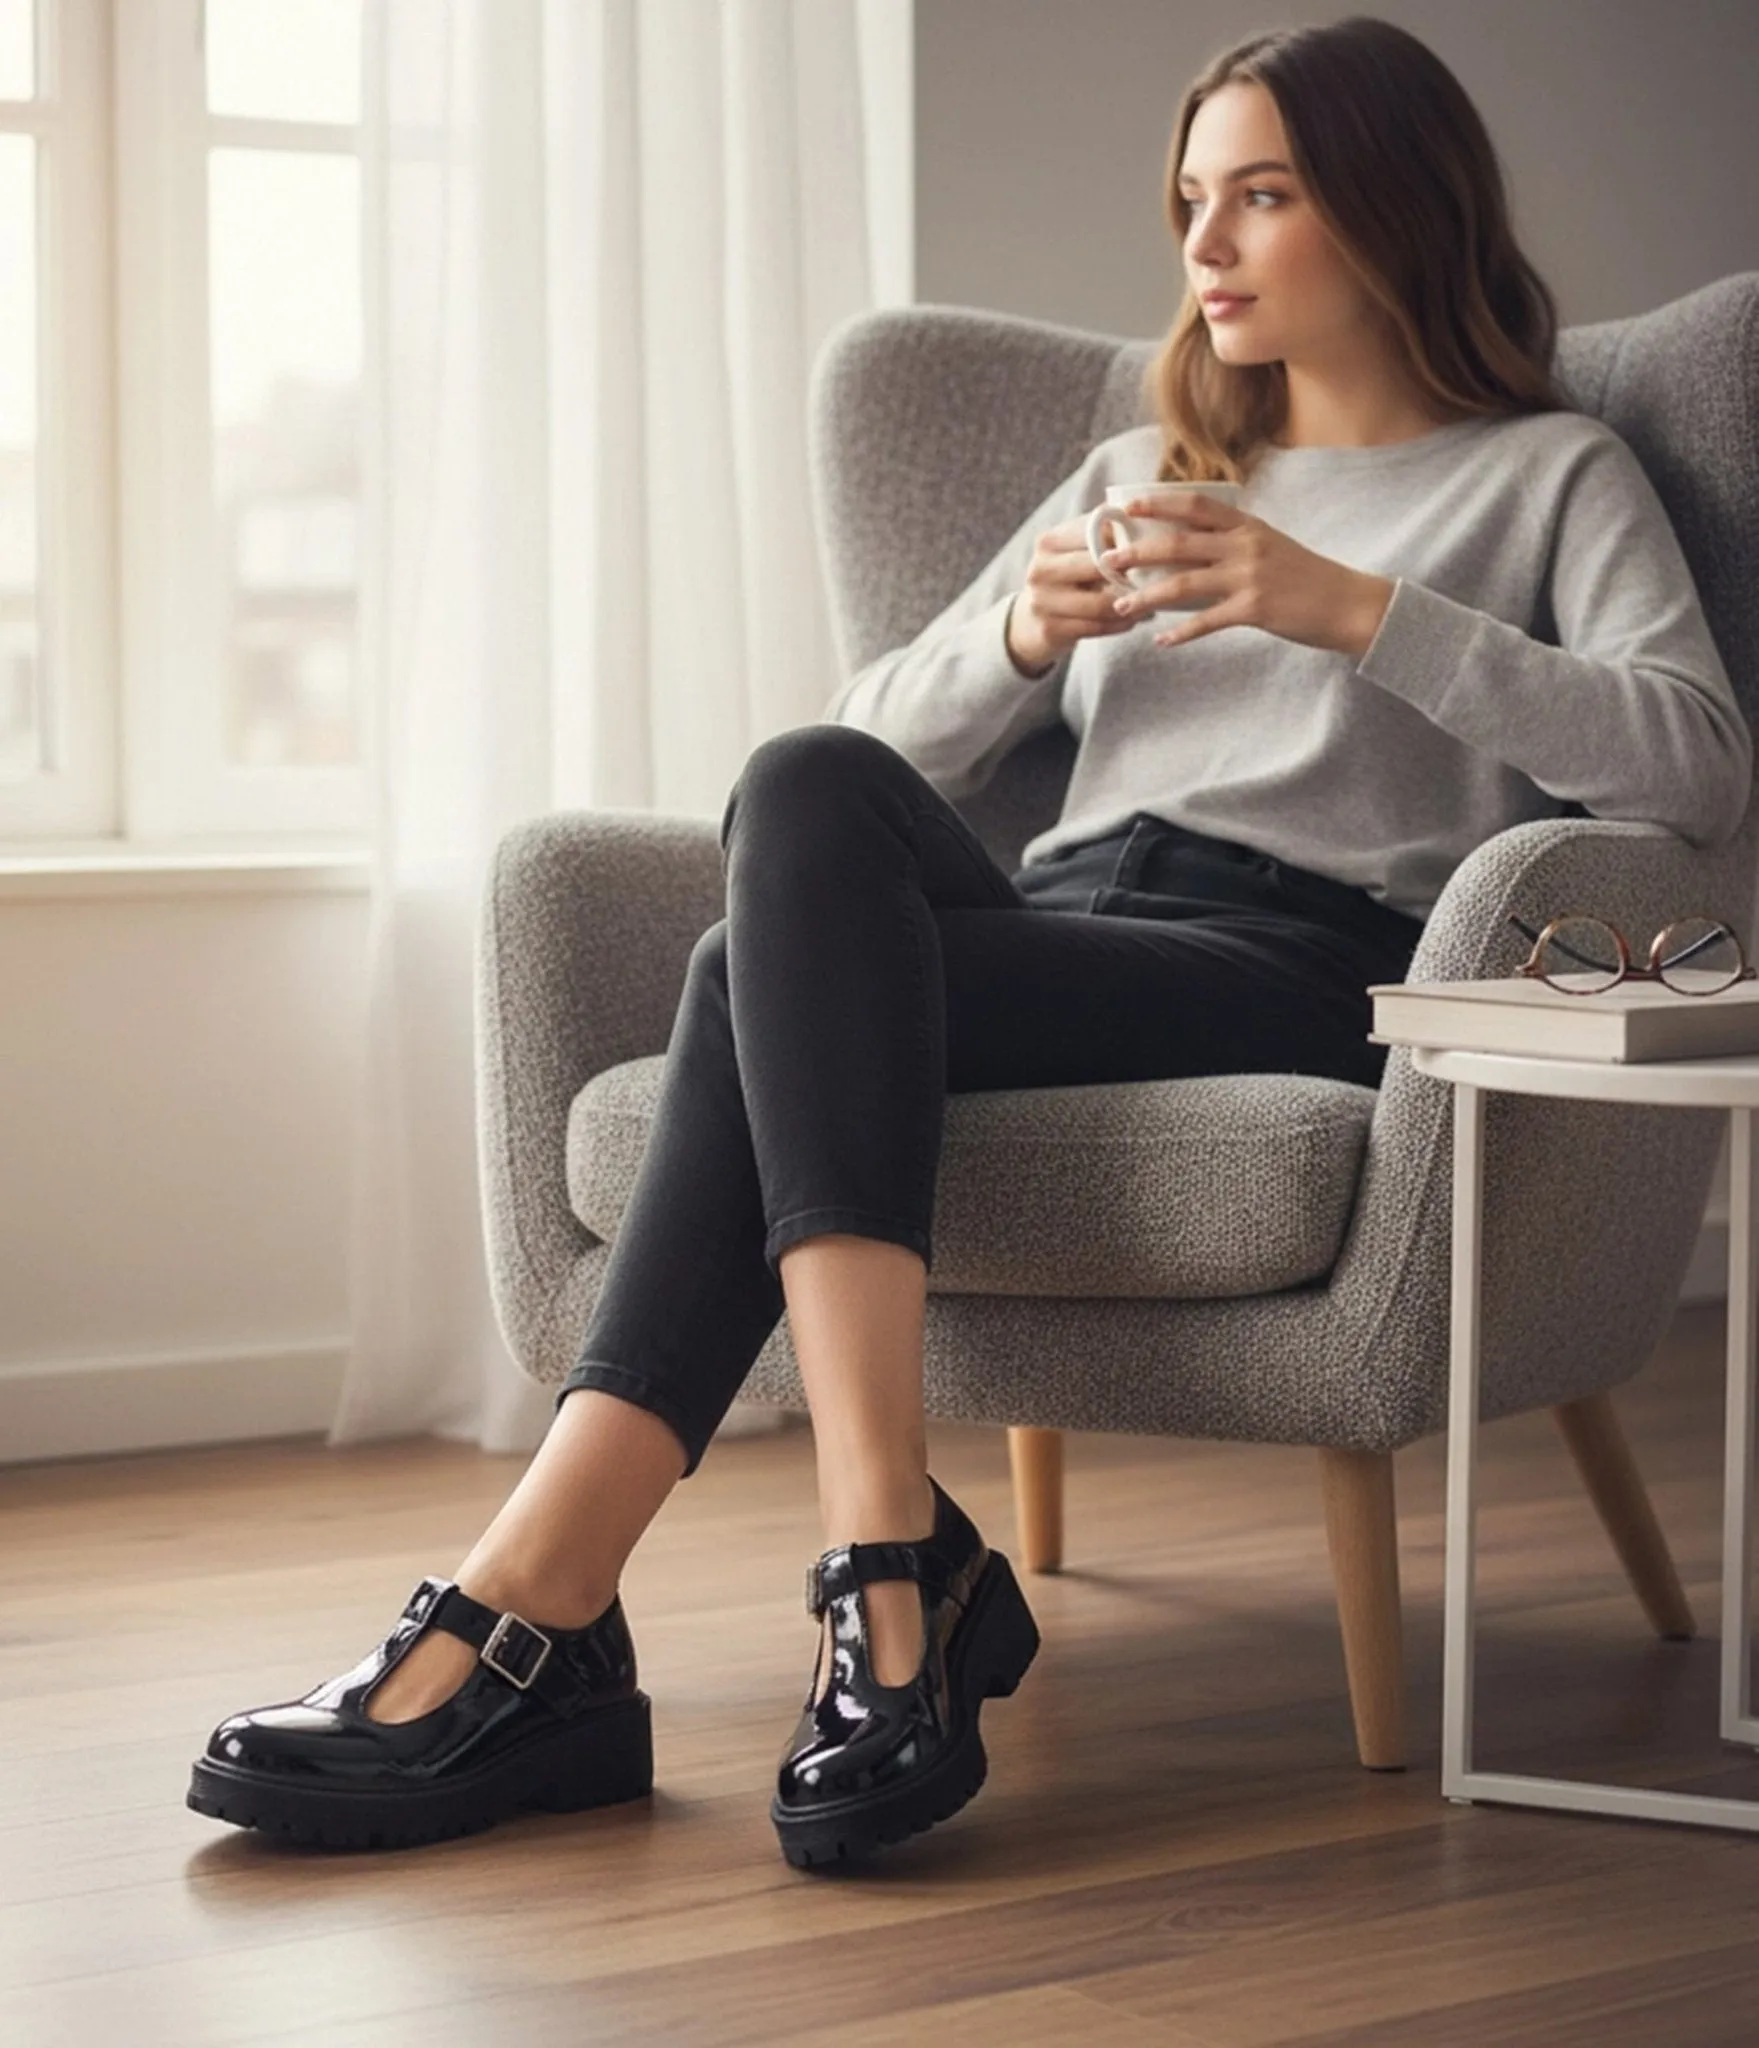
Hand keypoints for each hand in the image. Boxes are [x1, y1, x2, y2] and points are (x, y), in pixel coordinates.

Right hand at [1006, 514, 1141, 673]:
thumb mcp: (1075, 550)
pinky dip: (1121, 623)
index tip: (1153, 546)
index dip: (1126, 540)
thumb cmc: (1067, 578)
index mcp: (1049, 541)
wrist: (1032, 622)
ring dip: (1131, 604)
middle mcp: (1040, 569)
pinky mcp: (1050, 629)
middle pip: (1099, 568)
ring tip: (1151, 602)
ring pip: (1101, 603)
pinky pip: (1097, 627)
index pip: (1095, 534)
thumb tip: (1141, 512)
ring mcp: (1042, 601)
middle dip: (1131, 574)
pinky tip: (1134, 619)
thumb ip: (1101, 533)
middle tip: (1160, 576)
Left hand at [1098, 494, 1394, 659]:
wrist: (1348, 603)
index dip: (1159, 503)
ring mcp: (1250, 577)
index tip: (1128, 506)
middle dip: (1139, 550)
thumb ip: (1234, 541)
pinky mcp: (1255, 609)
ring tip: (1121, 605)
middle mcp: (1245, 545)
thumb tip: (1192, 544)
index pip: (1196, 505)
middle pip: (1180, 542)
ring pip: (1184, 582)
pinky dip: (1181, 632)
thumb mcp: (1271, 545)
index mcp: (1248, 525)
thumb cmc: (1307, 577)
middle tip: (1108, 560)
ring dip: (1148, 595)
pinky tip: (1161, 640)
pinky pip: (1207, 621)